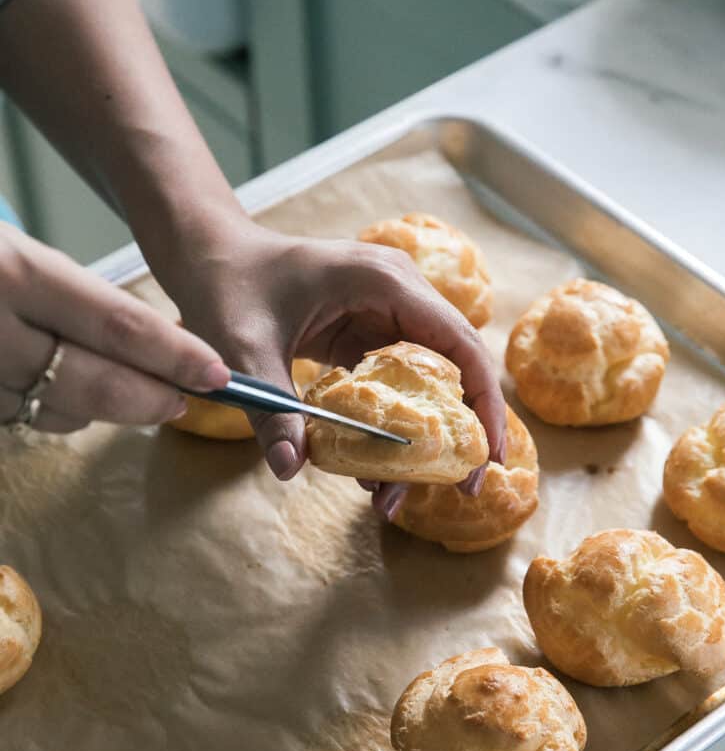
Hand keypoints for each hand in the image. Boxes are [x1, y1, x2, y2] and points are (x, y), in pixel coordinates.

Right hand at [0, 223, 228, 432]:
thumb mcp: (10, 249)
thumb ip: (67, 288)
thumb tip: (142, 334)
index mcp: (14, 273)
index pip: (118, 325)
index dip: (177, 356)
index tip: (218, 373)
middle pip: (98, 384)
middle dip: (153, 398)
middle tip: (184, 400)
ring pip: (62, 411)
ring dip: (108, 409)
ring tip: (135, 392)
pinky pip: (25, 418)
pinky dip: (59, 411)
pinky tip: (70, 393)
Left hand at [163, 218, 507, 517]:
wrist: (211, 255)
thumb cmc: (229, 286)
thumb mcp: (245, 347)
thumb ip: (271, 408)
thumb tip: (291, 469)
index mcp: (386, 282)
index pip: (460, 344)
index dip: (483, 402)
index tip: (487, 457)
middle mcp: (400, 293)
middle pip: (454, 367)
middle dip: (460, 430)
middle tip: (461, 490)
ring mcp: (388, 311)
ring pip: (428, 380)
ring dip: (423, 435)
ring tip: (397, 495)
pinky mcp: (369, 332)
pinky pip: (398, 382)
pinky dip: (394, 424)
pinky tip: (375, 469)